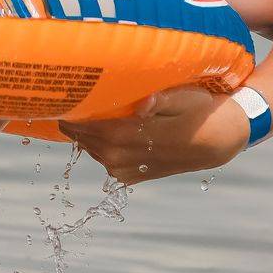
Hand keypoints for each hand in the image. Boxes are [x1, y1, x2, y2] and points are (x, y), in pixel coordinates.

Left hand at [58, 87, 250, 183]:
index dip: (72, 113)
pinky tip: (92, 127)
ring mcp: (126, 171)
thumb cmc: (200, 111)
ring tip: (72, 108)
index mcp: (136, 138)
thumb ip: (162, 99)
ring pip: (90, 149)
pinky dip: (94, 143)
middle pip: (85, 138)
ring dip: (80, 132)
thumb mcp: (187, 98)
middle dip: (70, 120)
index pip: (92, 127)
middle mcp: (126, 159)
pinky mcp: (130, 176)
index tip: (57, 96)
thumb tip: (142, 102)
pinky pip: (102, 157)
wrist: (217, 142)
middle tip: (56, 98)